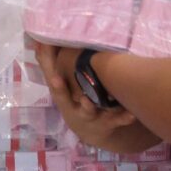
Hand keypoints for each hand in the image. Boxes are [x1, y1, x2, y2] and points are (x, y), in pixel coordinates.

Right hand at [32, 39, 157, 153]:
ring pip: (88, 110)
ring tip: (88, 99)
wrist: (91, 132)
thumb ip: (49, 64)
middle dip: (60, 89)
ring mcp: (88, 115)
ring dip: (88, 105)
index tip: (42, 62)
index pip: (48, 80)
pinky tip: (131, 113)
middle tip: (56, 80)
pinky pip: (116, 120)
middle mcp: (70, 105)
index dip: (44, 71)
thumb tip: (38, 39)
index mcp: (60, 94)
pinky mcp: (107, 122)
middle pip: (63, 98)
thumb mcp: (58, 86)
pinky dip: (123, 117)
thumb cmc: (73, 100)